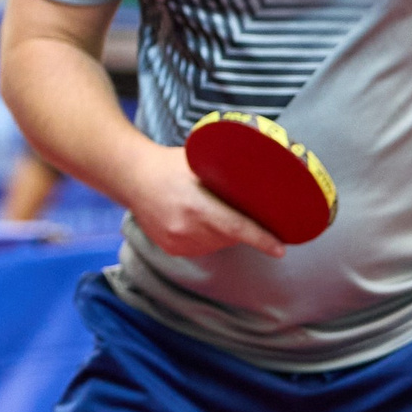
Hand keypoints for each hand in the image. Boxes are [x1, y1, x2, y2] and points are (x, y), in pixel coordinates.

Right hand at [122, 144, 285, 258]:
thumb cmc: (168, 165)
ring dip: (222, 232)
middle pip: (230, 236)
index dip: (261, 239)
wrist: (131, 177)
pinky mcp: (171, 249)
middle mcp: (186, 229)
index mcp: (196, 207)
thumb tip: (265, 179)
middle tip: (231, 204)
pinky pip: (202, 247)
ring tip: (206, 208)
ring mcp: (177, 242)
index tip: (280, 249)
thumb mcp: (200, 162)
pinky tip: (194, 219)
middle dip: (239, 225)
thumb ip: (227, 175)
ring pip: (217, 244)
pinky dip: (206, 236)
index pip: (237, 227)